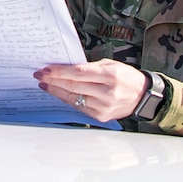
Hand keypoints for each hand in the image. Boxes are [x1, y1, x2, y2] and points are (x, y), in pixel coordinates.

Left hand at [34, 60, 148, 121]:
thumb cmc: (126, 77)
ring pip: (73, 98)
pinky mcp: (101, 117)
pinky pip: (79, 107)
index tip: (45, 69)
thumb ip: (89, 67)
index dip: (59, 72)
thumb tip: (65, 69)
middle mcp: (107, 93)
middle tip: (39, 75)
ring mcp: (103, 107)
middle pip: (73, 86)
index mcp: (110, 76)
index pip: (78, 73)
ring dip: (56, 91)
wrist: (142, 96)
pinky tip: (59, 93)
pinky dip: (67, 99)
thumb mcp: (110, 65)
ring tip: (45, 84)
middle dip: (53, 81)